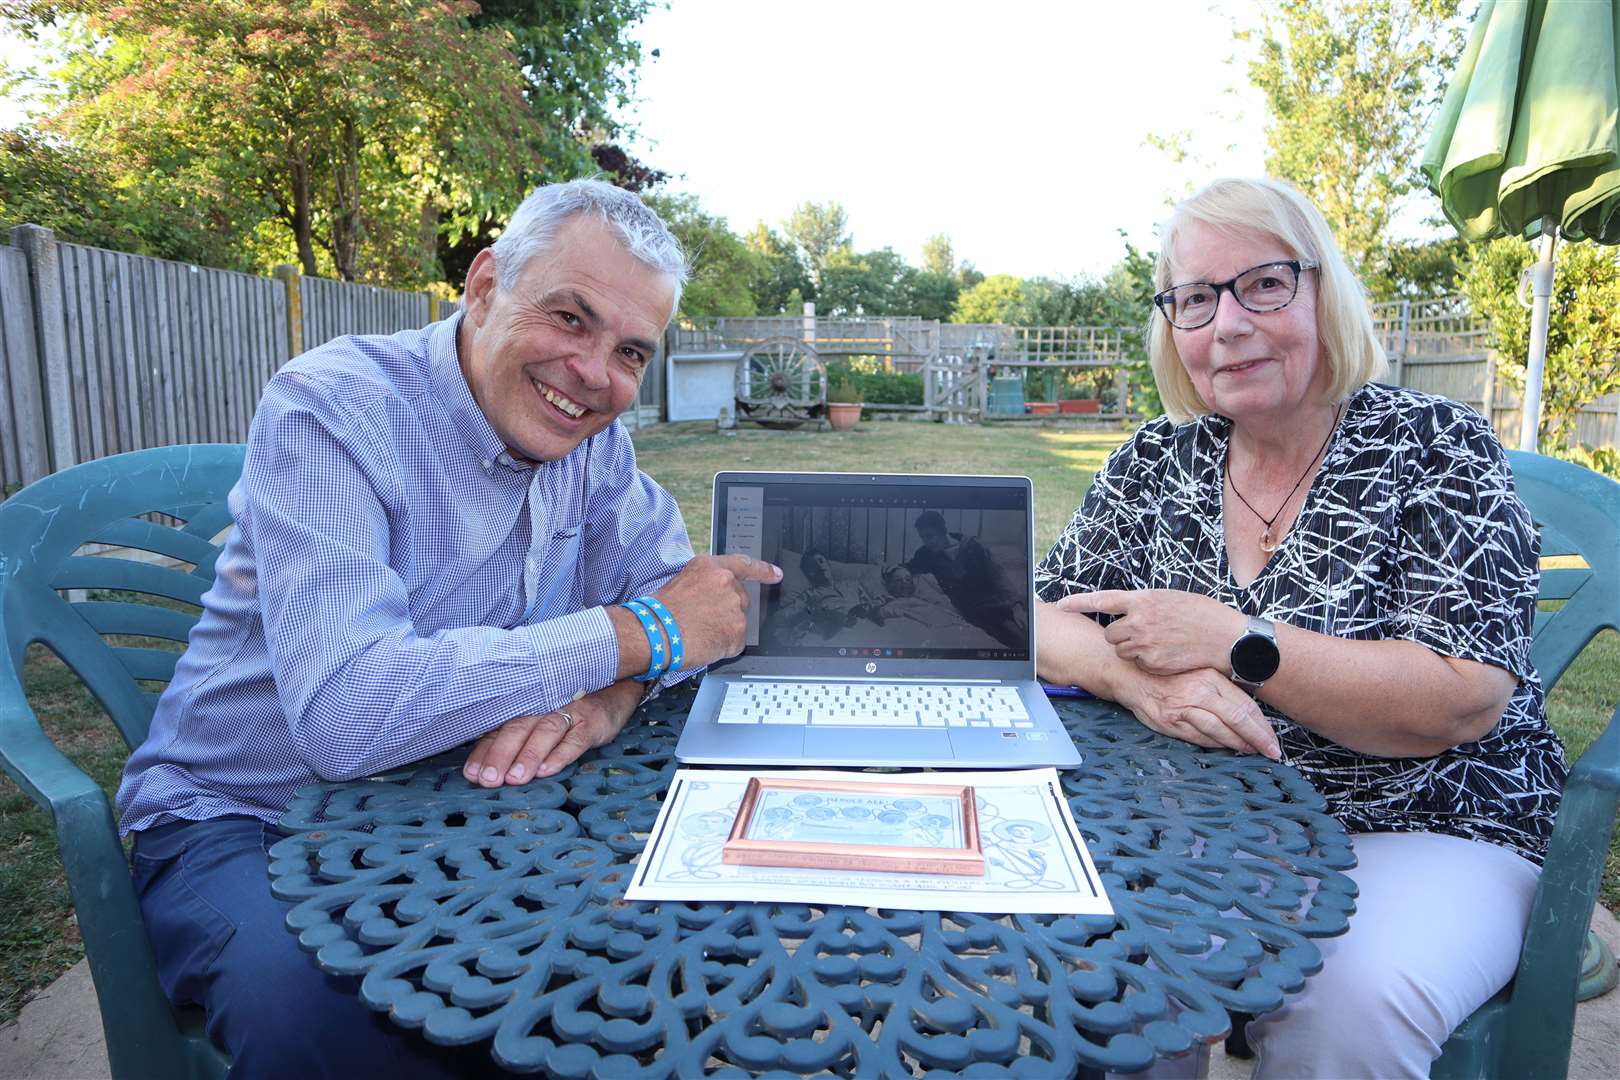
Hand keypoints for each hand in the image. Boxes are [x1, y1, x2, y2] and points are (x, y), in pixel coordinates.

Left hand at [462, 680, 640, 785]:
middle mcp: (542, 706)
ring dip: (528, 756)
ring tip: (515, 778)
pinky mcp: (591, 722)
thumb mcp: (539, 714)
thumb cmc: (568, 706)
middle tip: (488, 780)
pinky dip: (561, 755)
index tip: (471, 774)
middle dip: (500, 755)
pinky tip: (548, 770)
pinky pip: (575, 739)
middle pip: (517, 729)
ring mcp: (568, 712)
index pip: (499, 728)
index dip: (484, 751)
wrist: (614, 686)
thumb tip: (480, 766)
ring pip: (544, 733)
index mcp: (525, 706)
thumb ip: (513, 736)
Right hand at [652, 554, 781, 669]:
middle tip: (703, 622)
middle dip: (726, 612)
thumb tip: (713, 600)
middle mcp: (726, 583)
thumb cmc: (658, 612)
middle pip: (739, 600)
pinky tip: (704, 645)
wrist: (654, 632)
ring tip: (698, 633)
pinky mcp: (737, 630)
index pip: (744, 564)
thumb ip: (704, 585)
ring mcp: (734, 606)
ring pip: (737, 623)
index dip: (763, 570)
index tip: (776, 574)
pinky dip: (722, 648)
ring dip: (722, 630)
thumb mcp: (680, 583)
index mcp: (710, 567)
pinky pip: (735, 643)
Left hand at [1057, 589, 1244, 675]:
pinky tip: (1166, 656)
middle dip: (1120, 636)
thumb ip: (1144, 604)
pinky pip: (1137, 664)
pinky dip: (1146, 662)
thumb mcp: (1170, 599)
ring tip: (1157, 644)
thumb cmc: (1201, 615)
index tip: (1060, 605)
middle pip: (1110, 633)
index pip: (1102, 599)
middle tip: (1140, 635)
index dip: (1078, 602)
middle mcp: (1139, 620)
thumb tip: (1128, 610)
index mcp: (1143, 599)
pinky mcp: (1151, 662)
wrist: (1224, 638)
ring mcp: (1144, 642)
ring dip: (1132, 650)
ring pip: (1121, 650)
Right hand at [1114, 666, 1279, 758]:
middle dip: (1258, 738)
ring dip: (1239, 744)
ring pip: (1219, 730)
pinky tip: (1227, 747)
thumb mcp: (1198, 670)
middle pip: (1237, 719)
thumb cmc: (1166, 673)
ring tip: (1252, 751)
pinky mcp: (1170, 721)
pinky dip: (1216, 745)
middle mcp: (1198, 691)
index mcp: (1210, 676)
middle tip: (1272, 751)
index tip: (1274, 737)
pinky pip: (1199, 737)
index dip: (1262, 724)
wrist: (1130, 673)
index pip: (1245, 704)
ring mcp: (1183, 707)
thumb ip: (1221, 687)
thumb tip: (1249, 709)